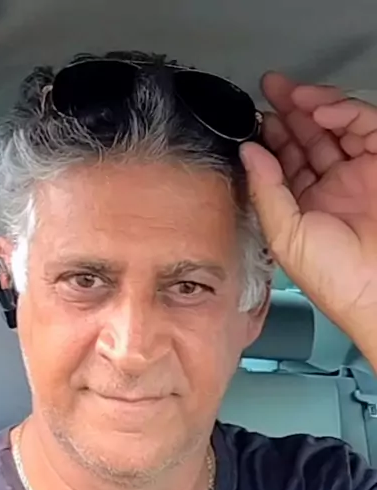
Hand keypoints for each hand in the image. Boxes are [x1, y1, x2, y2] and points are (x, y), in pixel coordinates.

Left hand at [240, 72, 376, 355]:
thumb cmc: (336, 278)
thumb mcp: (285, 236)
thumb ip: (265, 192)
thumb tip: (248, 153)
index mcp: (306, 209)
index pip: (285, 163)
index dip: (270, 137)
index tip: (252, 116)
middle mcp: (332, 189)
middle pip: (308, 139)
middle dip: (288, 112)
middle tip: (270, 89)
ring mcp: (358, 174)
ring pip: (334, 127)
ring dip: (311, 106)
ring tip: (290, 94)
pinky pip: (364, 126)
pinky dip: (343, 111)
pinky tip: (320, 109)